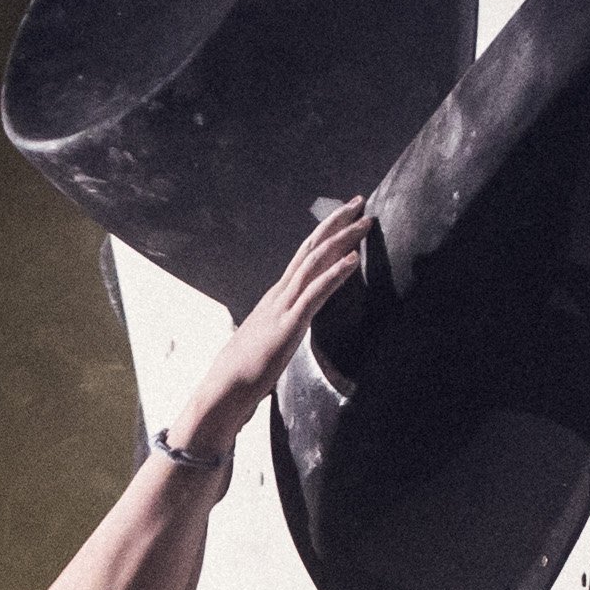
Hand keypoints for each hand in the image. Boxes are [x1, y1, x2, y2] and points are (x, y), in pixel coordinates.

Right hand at [173, 196, 379, 444]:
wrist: (224, 388)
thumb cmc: (243, 370)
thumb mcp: (266, 340)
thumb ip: (278, 327)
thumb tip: (284, 328)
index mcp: (276, 297)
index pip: (304, 257)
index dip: (325, 235)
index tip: (345, 217)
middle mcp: (280, 294)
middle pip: (311, 248)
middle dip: (336, 223)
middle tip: (359, 201)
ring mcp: (284, 307)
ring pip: (315, 262)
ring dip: (342, 240)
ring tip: (364, 222)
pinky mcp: (289, 325)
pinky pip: (315, 293)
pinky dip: (335, 273)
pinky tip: (353, 259)